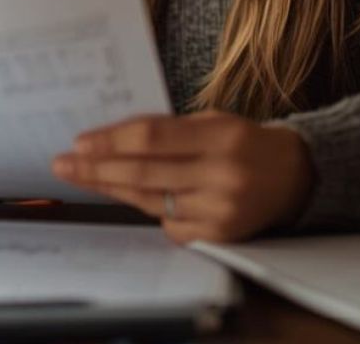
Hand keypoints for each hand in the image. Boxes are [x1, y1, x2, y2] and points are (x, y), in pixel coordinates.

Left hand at [51, 111, 315, 242]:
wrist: (295, 179)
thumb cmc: (245, 144)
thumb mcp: (215, 122)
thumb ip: (171, 130)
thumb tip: (113, 139)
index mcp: (221, 137)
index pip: (153, 138)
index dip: (112, 140)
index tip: (80, 142)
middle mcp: (222, 175)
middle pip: (144, 173)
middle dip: (97, 169)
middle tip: (63, 164)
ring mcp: (221, 210)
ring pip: (150, 201)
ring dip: (112, 189)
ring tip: (82, 177)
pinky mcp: (220, 236)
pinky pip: (168, 224)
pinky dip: (149, 209)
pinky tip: (130, 196)